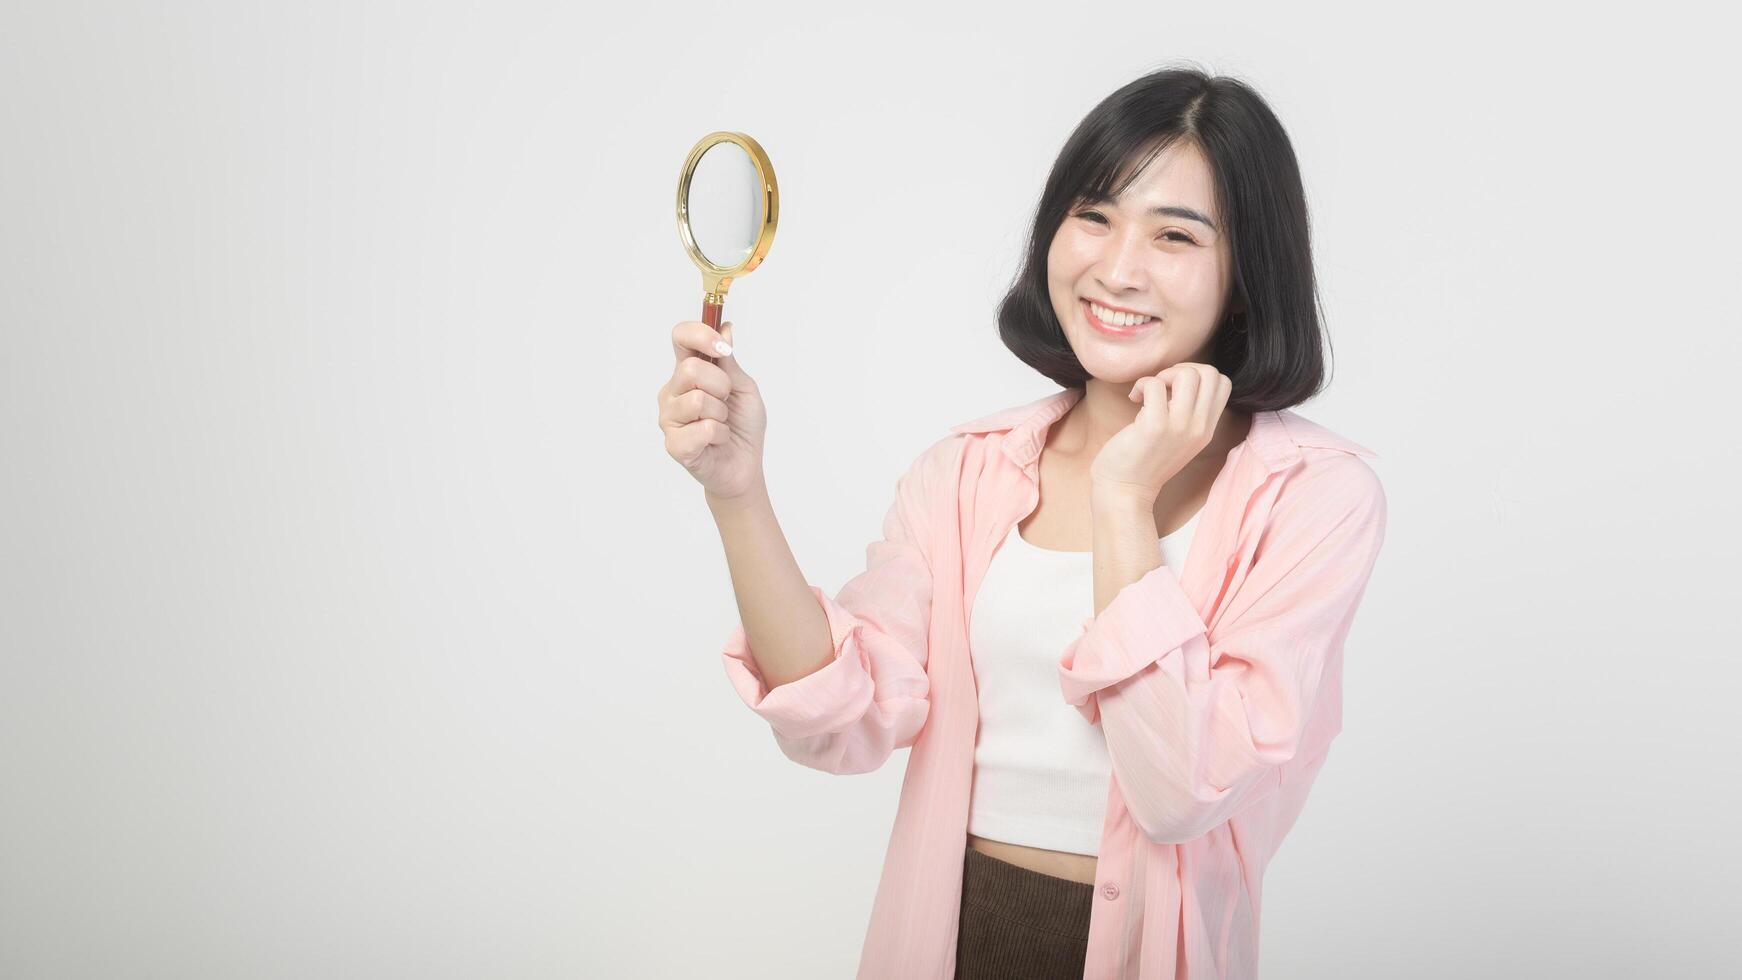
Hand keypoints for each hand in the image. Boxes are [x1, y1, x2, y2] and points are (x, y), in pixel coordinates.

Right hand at [659, 319, 767, 502]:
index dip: (700, 335)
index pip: (680, 337)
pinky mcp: (674, 445)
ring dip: (721, 414)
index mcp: (687, 372)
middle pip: (690, 369)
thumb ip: (730, 361)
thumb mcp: (743, 388)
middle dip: (721, 385)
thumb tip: (725, 327)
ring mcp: (669, 418)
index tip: (723, 348)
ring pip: (697, 401)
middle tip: (726, 402)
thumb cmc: (742, 426)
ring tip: (721, 424)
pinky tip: (716, 441)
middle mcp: (672, 391)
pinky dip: (720, 435)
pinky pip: (703, 429)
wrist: (744, 466)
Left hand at [1088, 363, 1231, 504]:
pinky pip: (1154, 384)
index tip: (1175, 388)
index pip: (1224, 383)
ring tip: (1149, 393)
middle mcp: (1200, 427)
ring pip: (1188, 374)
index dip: (1199, 374)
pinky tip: (1134, 399)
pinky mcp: (1155, 426)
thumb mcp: (1179, 436)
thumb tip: (1178, 377)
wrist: (1125, 490)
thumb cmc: (1144, 459)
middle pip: (1211, 373)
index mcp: (1207, 429)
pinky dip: (1142, 384)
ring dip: (1163, 375)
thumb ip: (1188, 412)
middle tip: (1162, 387)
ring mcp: (1180, 427)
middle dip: (1183, 370)